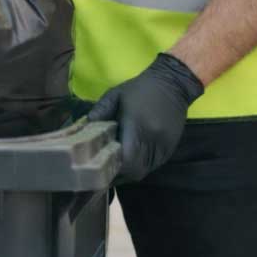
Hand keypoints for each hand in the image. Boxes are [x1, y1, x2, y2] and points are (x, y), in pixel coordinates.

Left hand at [87, 53, 204, 183]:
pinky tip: (132, 160)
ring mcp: (163, 146)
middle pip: (135, 170)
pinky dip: (141, 167)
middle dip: (119, 173)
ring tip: (117, 167)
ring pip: (144, 171)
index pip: (127, 158)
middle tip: (105, 170)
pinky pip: (153, 166)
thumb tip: (83, 129)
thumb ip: (100, 111)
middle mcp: (152, 139)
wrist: (173, 83)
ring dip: (129, 172)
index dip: (113, 166)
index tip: (100, 165)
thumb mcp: (116, 94)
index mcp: (137, 125)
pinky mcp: (170, 149)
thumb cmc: (141, 88)